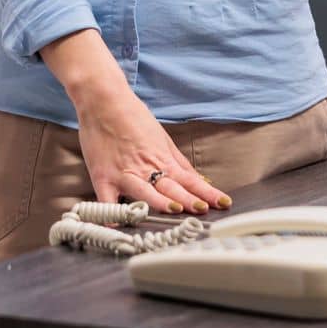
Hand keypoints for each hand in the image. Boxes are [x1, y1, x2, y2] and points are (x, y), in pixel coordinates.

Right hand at [77, 85, 231, 214]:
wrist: (104, 100)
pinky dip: (112, 214)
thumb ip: (177, 162)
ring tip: (176, 211)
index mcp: (162, 158)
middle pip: (172, 186)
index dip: (207, 192)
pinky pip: (107, 201)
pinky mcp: (103, 177)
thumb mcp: (162, 138)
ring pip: (145, 191)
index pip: (190, 179)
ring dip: (160, 201)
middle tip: (205, 210)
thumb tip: (198, 179)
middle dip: (190, 199)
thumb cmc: (132, 117)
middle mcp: (146, 167)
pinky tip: (119, 227)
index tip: (223, 202)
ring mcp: (125, 173)